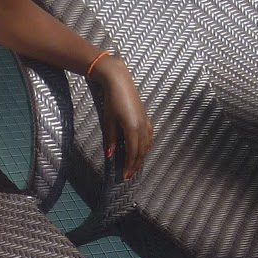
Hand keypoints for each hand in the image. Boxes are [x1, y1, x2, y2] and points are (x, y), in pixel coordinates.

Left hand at [92, 56, 152, 180]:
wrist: (119, 81)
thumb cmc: (111, 100)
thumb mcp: (108, 121)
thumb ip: (111, 139)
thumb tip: (110, 155)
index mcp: (132, 129)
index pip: (132, 153)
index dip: (129, 166)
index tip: (125, 176)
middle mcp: (142, 127)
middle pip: (141, 151)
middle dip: (136, 164)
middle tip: (129, 175)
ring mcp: (145, 121)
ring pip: (146, 144)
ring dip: (142, 156)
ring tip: (136, 166)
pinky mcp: (145, 116)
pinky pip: (149, 135)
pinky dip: (147, 144)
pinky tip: (145, 148)